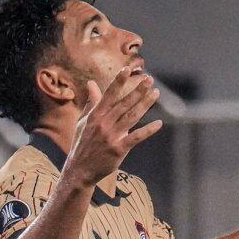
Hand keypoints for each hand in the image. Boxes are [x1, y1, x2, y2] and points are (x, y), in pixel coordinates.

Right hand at [65, 67, 162, 186]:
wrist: (80, 169)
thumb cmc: (82, 144)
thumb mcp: (83, 121)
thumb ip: (91, 102)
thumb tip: (92, 83)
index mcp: (95, 115)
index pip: (109, 95)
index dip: (118, 81)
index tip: (127, 69)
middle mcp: (103, 124)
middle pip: (124, 103)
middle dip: (138, 90)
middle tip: (149, 79)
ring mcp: (111, 136)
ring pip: (132, 117)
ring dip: (145, 104)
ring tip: (155, 93)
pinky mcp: (118, 149)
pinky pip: (136, 137)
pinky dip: (148, 130)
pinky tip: (159, 124)